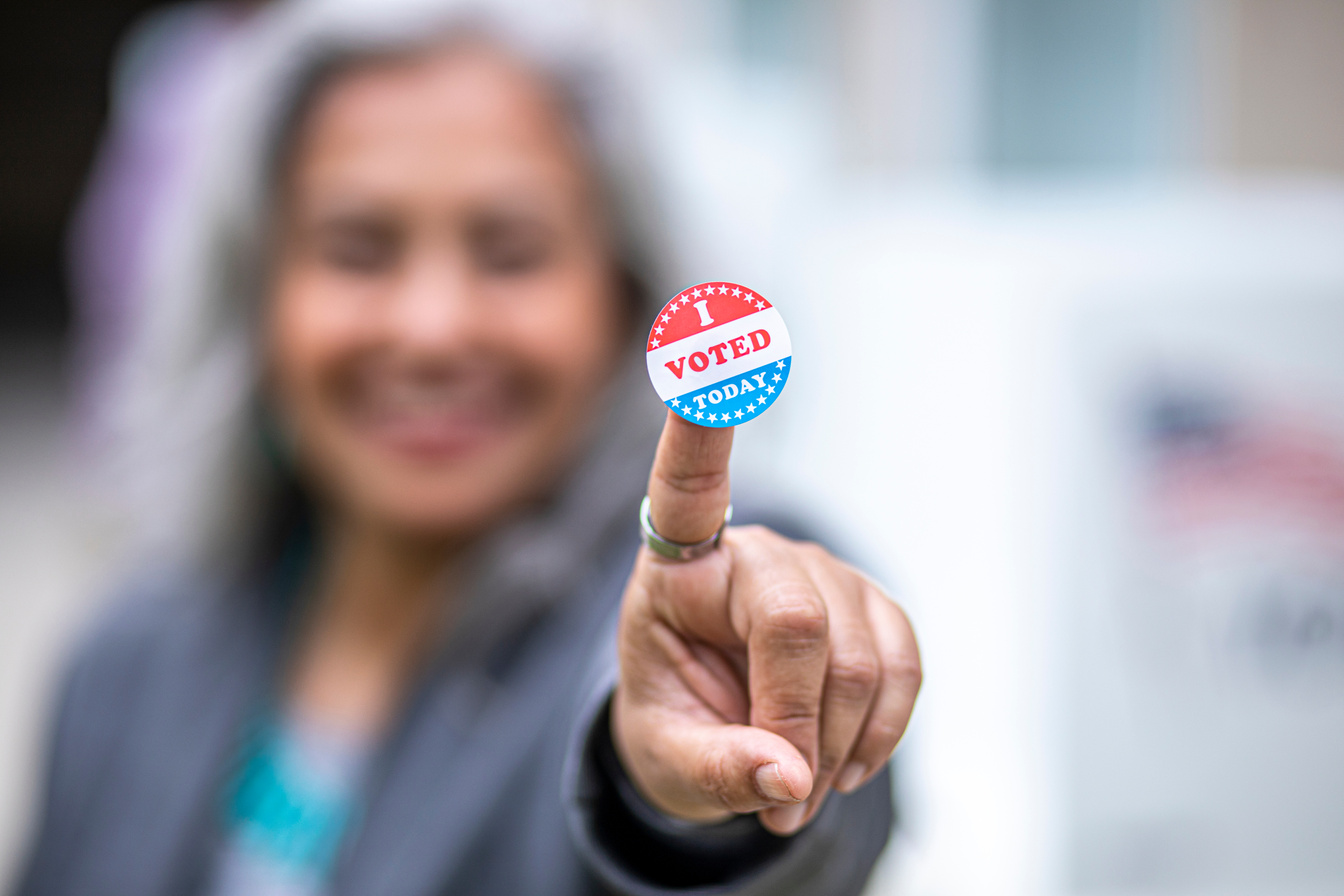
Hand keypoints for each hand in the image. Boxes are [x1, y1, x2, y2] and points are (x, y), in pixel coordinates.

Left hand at [611, 411, 920, 834]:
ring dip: (838, 744)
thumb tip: (786, 776)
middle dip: (795, 724)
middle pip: (796, 622)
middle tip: (779, 796)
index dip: (701, 419)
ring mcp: (820, 571)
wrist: (716, 738)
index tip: (708, 337)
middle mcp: (752, 551)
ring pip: (858, 656)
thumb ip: (716, 767)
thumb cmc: (675, 725)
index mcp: (679, 567)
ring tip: (800, 785)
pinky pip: (903, 664)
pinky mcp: (870, 602)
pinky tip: (847, 759)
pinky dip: (884, 729)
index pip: (688, 483)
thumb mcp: (666, 758)